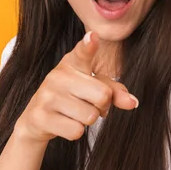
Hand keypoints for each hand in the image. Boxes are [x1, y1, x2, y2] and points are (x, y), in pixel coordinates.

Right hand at [14, 31, 137, 142]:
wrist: (37, 118)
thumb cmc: (72, 98)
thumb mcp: (93, 89)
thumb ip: (115, 92)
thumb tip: (133, 103)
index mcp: (72, 63)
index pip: (83, 52)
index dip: (89, 45)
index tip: (93, 37)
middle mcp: (57, 75)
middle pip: (103, 95)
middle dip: (102, 106)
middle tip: (88, 104)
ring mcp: (47, 95)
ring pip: (90, 116)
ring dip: (87, 121)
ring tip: (74, 114)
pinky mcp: (40, 116)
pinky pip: (76, 131)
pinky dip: (75, 132)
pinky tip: (63, 123)